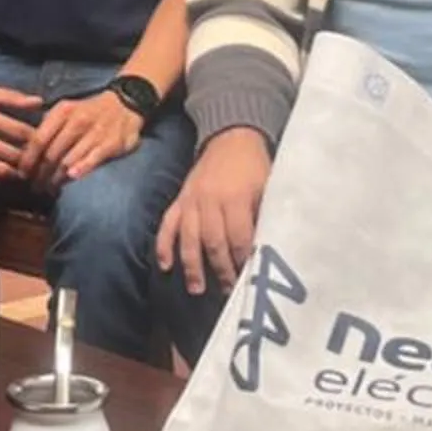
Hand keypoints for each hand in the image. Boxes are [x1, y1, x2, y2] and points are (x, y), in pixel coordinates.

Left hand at [24, 89, 141, 189]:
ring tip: (50, 189)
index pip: (38, 139)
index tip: (22, 174)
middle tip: (35, 187)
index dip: (28, 159)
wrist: (126, 103)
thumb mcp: (67, 110)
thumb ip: (48, 126)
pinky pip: (92, 159)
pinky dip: (81, 169)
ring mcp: (95, 132)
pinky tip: (71, 178)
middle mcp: (77, 120)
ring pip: (69, 160)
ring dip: (56, 178)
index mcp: (62, 111)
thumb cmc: (89, 112)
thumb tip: (25, 149)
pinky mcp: (111, 143)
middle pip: (51, 153)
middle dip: (40, 174)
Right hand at [156, 128, 271, 297]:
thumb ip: (263, 215)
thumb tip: (266, 249)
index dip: (242, 260)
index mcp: (235, 198)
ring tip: (197, 289)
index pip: (238, 237)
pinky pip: (168, 224)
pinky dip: (164, 245)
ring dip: (192, 265)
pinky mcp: (179, 200)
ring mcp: (191, 201)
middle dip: (221, 269)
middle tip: (228, 292)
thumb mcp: (267, 186)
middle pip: (213, 242)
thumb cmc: (254, 167)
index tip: (248, 280)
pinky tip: (164, 265)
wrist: (231, 138)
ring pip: (189, 238)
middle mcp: (210, 201)